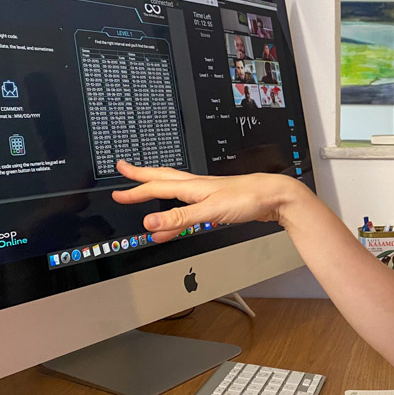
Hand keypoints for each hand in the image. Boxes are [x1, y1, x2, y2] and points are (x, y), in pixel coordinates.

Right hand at [111, 161, 300, 242]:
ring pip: (175, 193)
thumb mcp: (210, 211)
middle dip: (142, 176)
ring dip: (156, 195)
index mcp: (193, 186)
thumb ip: (180, 219)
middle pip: (163, 179)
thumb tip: (150, 223)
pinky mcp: (218, 203)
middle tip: (124, 171)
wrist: (275, 196)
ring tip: (141, 199)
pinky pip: (188, 207)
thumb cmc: (249, 198)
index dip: (135, 190)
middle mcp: (198, 187)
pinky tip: (174, 223)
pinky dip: (176, 215)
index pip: (157, 186)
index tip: (118, 191)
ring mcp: (208, 194)